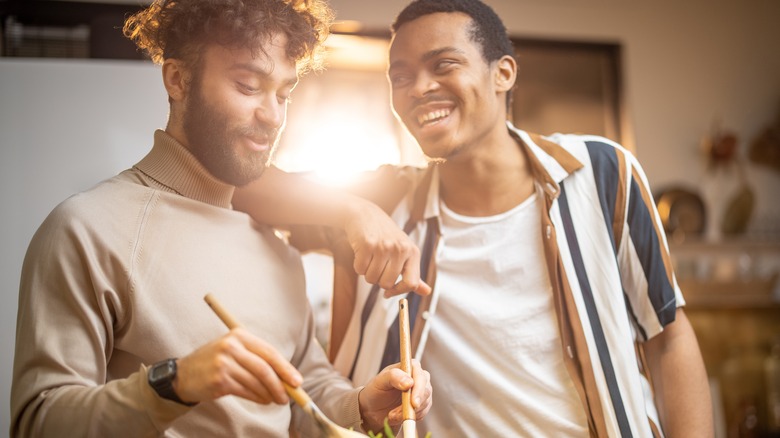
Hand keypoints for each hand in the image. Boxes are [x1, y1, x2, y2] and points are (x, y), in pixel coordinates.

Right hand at [172, 328, 301, 404]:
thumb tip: (285, 375)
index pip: (268, 351)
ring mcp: (224, 364)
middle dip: (281, 384)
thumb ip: (256, 358)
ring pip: (256, 382)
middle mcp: (231, 347)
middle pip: (264, 368)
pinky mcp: (219, 380)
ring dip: (270, 394)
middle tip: (290, 395)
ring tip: (277, 400)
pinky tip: (264, 400)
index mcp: (238, 335)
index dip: (285, 367)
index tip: (296, 380)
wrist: (183, 375)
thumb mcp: (233, 350)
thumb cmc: (214, 362)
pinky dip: (258, 398)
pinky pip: (246, 391)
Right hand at [343, 200, 431, 297]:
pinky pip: (360, 270)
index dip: (398, 291)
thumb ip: (413, 273)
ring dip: (367, 273)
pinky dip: (358, 265)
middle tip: (376, 266)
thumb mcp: (404, 251)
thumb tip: (426, 291)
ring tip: (370, 258)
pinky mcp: (368, 245)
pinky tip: (362, 253)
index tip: (388, 293)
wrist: (365, 215)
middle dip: (378, 280)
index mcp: (413, 252)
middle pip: (387, 284)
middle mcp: (401, 249)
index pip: (411, 283)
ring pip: (372, 279)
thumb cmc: (385, 236)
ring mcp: (384, 246)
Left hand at [357, 359, 431, 432]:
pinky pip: (423, 412)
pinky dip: (411, 417)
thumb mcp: (380, 381)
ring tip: (392, 415)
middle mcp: (417, 377)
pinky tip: (398, 417)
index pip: (419, 374)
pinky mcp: (422, 404)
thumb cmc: (375, 390)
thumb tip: (410, 382)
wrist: (373, 408)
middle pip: (426, 389)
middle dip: (414, 404)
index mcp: (408, 366)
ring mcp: (421, 391)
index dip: (419, 388)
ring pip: (425, 403)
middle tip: (400, 415)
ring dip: (409, 412)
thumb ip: (394, 377)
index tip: (414, 403)